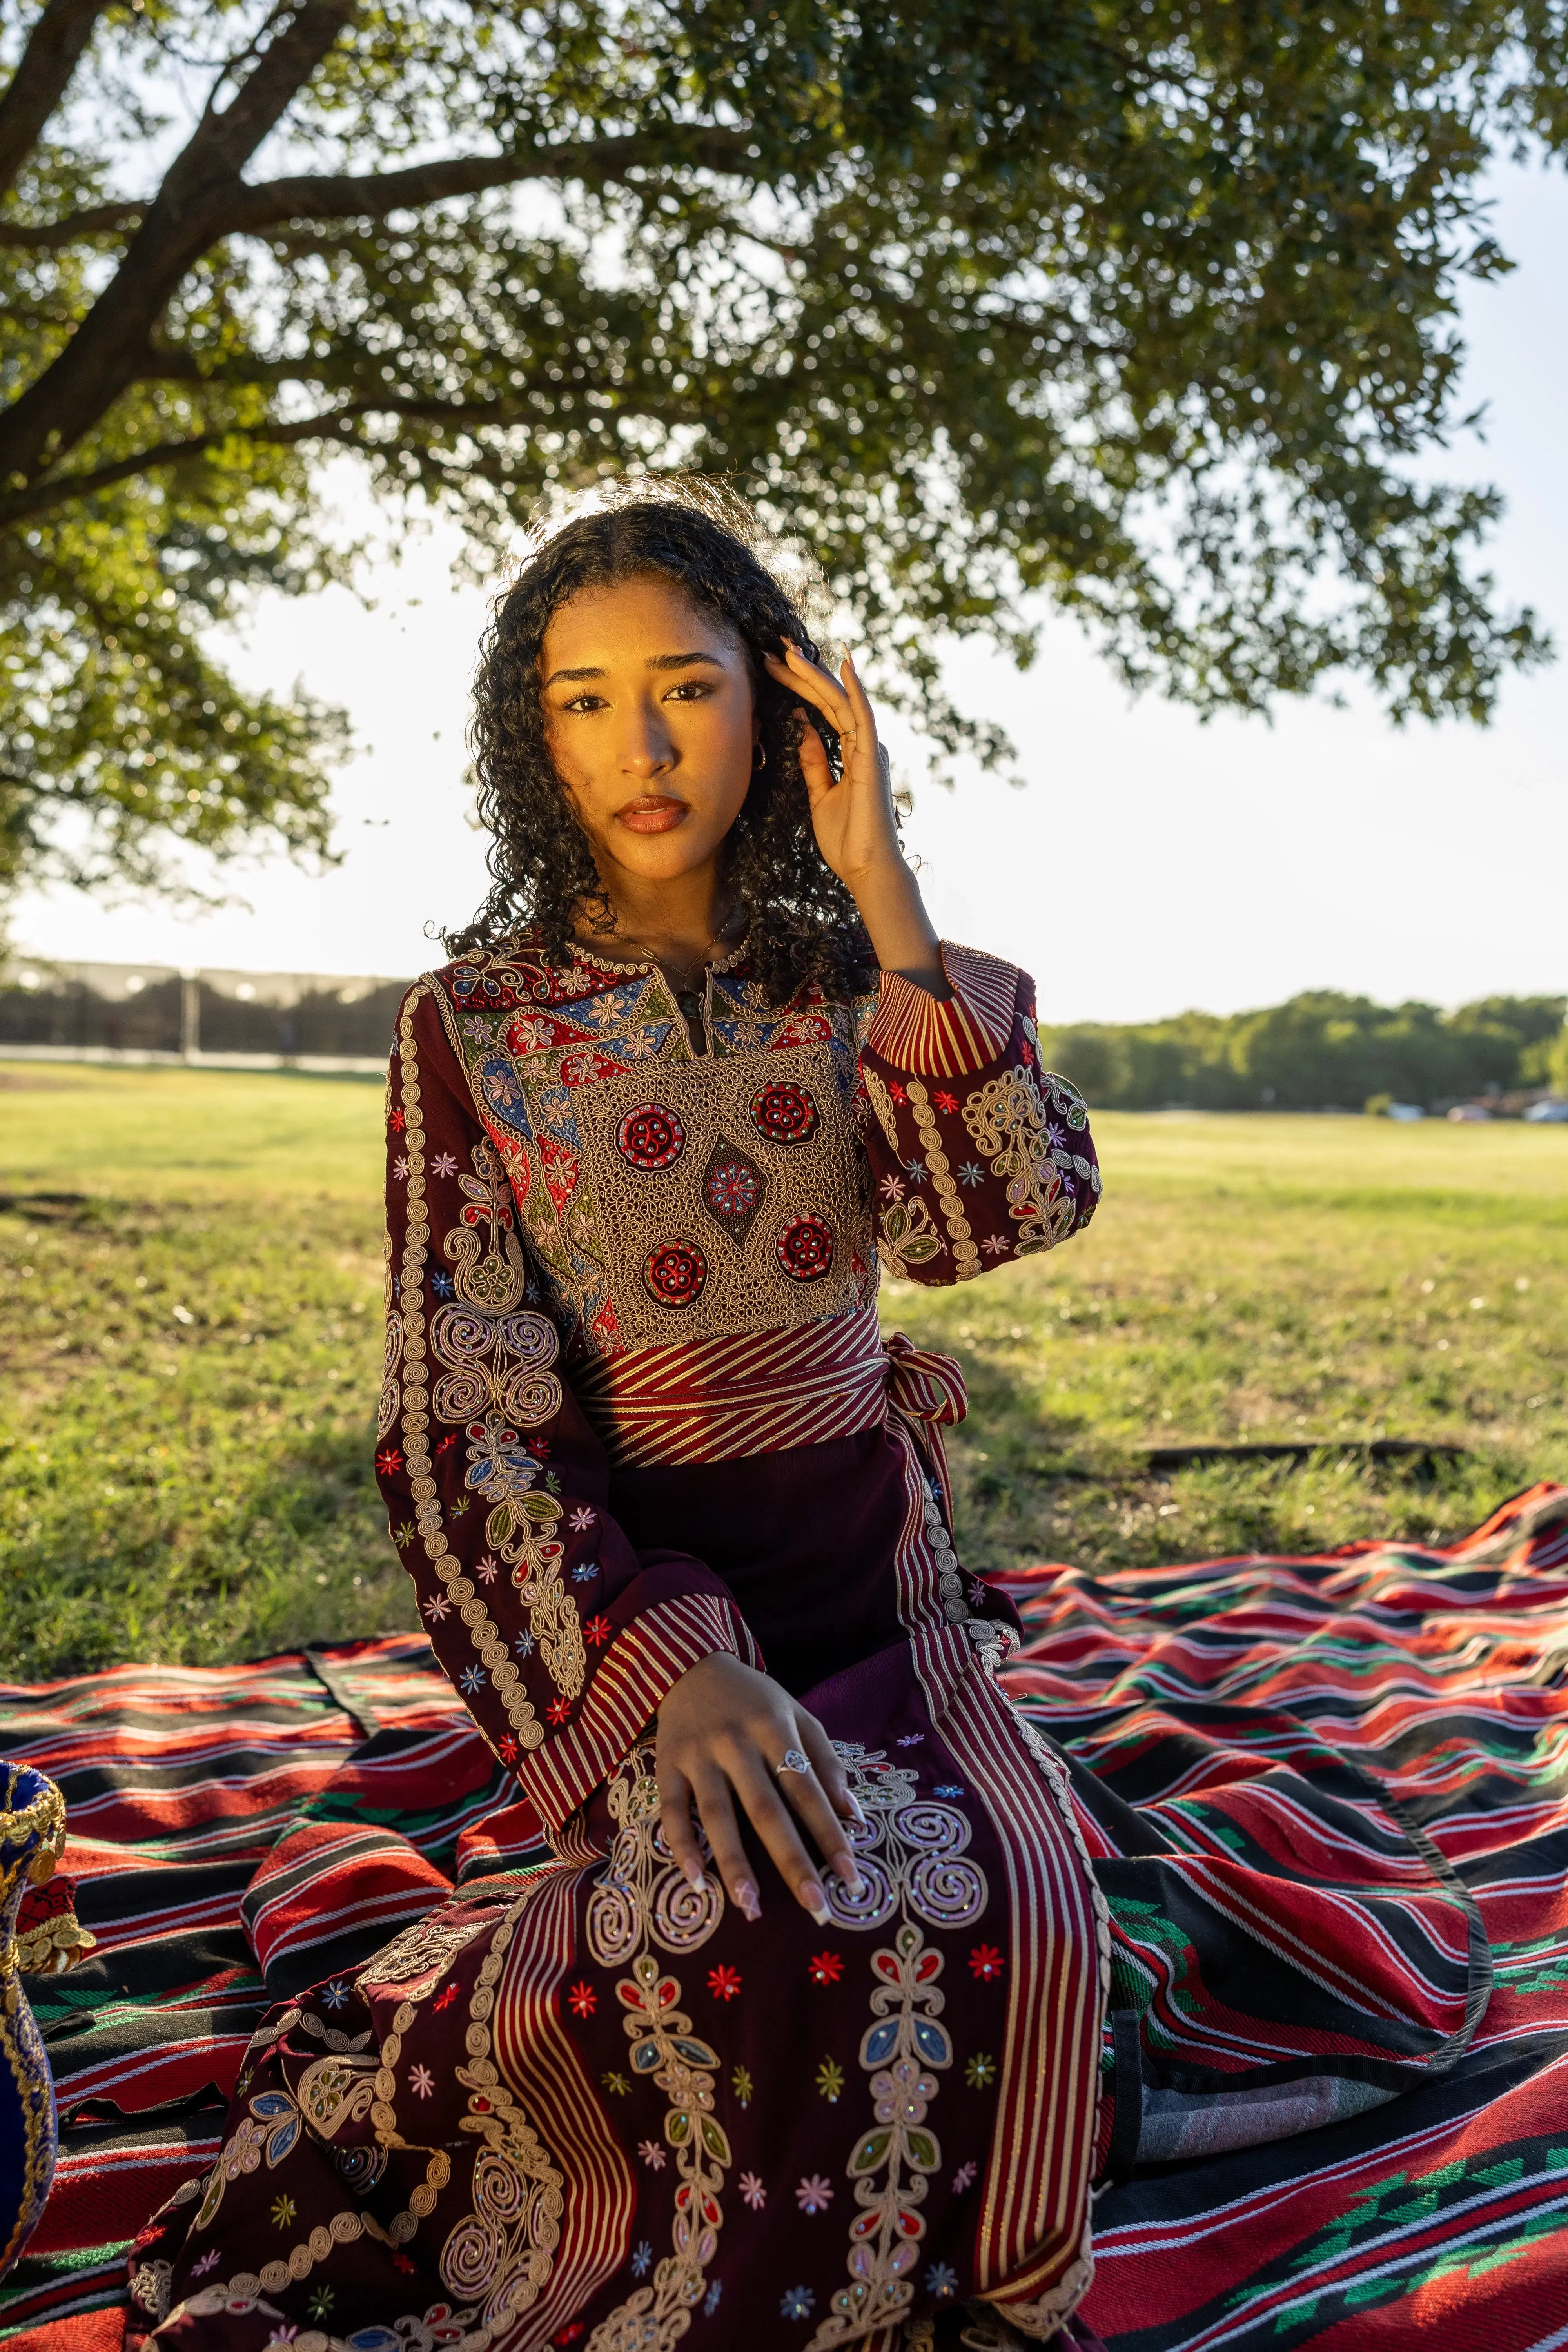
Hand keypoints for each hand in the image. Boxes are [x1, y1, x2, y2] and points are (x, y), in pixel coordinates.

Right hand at [655, 1653, 863, 1921]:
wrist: (690, 1666)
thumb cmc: (754, 1699)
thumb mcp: (797, 1715)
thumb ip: (826, 1762)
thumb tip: (853, 1816)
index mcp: (775, 1729)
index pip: (808, 1790)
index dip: (830, 1834)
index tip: (851, 1876)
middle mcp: (736, 1743)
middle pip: (766, 1810)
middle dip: (792, 1861)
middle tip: (814, 1907)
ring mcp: (698, 1755)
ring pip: (716, 1815)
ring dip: (734, 1863)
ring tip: (751, 1907)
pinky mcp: (666, 1765)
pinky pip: (671, 1811)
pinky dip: (681, 1846)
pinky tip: (696, 1881)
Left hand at [763, 640, 945, 992]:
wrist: (865, 868)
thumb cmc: (847, 839)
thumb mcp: (820, 794)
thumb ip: (814, 761)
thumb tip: (803, 728)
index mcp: (850, 753)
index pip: (821, 710)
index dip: (798, 687)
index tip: (773, 668)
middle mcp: (862, 745)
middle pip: (828, 699)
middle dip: (801, 673)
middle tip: (773, 648)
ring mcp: (868, 750)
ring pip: (840, 701)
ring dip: (816, 674)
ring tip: (789, 651)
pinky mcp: (870, 759)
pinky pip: (862, 717)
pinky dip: (853, 690)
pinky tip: (842, 664)